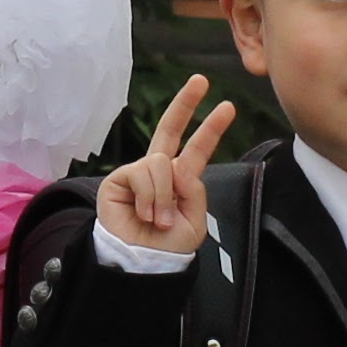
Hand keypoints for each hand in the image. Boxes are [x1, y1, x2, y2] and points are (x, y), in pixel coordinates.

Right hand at [96, 76, 242, 255]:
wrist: (142, 265)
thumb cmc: (167, 248)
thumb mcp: (194, 220)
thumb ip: (193, 189)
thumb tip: (176, 165)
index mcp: (180, 181)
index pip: (197, 149)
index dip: (211, 128)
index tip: (227, 107)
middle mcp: (158, 172)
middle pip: (170, 129)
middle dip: (186, 103)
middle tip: (201, 80)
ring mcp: (138, 173)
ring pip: (160, 163)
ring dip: (165, 196)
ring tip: (159, 220)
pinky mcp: (119, 179)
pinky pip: (142, 173)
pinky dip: (150, 196)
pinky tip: (144, 214)